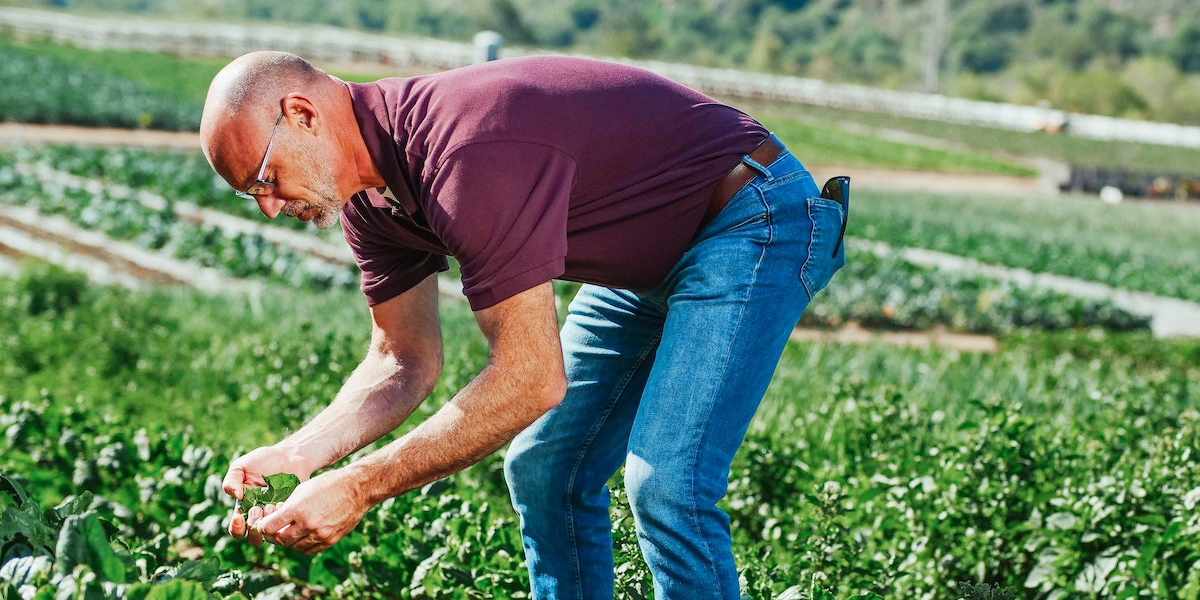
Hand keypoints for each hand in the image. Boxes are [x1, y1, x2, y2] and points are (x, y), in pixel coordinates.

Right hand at [223, 445, 313, 546]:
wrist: (290, 455)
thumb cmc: (263, 460)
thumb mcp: (241, 466)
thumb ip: (232, 480)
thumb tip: (235, 496)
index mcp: (244, 508)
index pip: (237, 530)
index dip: (236, 528)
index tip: (238, 516)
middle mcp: (260, 516)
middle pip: (254, 537)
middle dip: (254, 526)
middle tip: (258, 508)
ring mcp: (277, 515)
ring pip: (272, 534)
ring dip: (269, 525)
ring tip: (271, 506)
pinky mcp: (292, 512)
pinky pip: (288, 523)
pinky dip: (285, 517)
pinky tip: (283, 503)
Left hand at [252, 468, 368, 553]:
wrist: (357, 489)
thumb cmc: (328, 484)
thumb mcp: (303, 489)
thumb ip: (287, 507)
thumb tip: (274, 520)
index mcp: (297, 509)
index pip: (269, 527)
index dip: (262, 528)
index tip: (263, 526)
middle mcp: (307, 524)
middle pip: (281, 540)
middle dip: (274, 537)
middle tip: (273, 533)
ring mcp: (320, 534)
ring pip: (295, 547)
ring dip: (289, 542)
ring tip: (290, 533)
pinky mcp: (330, 540)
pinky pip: (310, 550)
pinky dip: (303, 545)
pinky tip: (303, 536)